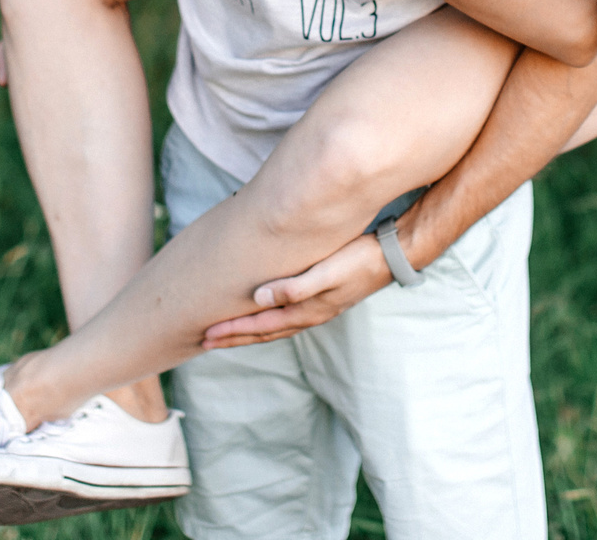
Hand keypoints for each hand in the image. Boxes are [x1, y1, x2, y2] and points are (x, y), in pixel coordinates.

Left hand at [201, 230, 395, 347]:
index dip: (233, 331)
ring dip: (248, 331)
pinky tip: (262, 313)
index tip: (206, 334)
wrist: (392, 255)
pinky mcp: (322, 298)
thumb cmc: (359, 259)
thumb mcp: (327, 272)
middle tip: (205, 340)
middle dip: (234, 337)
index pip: (261, 326)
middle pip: (264, 332)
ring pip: (274, 327)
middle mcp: (310, 314)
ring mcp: (317, 308)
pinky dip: (267, 321)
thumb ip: (295, 287)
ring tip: (226, 333)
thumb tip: (258, 299)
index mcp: (307, 311)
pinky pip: (285, 316)